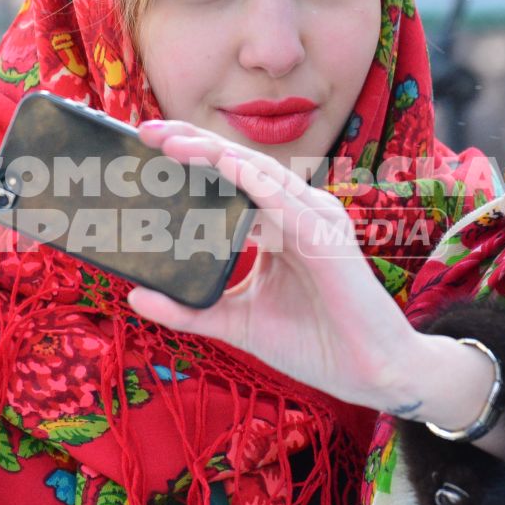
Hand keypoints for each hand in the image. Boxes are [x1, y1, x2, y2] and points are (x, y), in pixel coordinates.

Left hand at [128, 122, 427, 410]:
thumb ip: (189, 310)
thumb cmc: (315, 344)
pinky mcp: (327, 238)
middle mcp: (297, 212)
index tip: (146, 149)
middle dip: (193, 143)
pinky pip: (285, 201)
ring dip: (213, 153)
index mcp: (279, 225)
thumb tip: (135, 297)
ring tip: (171, 142)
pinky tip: (222, 163)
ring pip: (258, 173)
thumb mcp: (237, 323)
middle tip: (146, 131)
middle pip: (239, 165)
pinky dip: (253, 180)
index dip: (191, 159)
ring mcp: (315, 220)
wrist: (370, 373)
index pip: (230, 179)